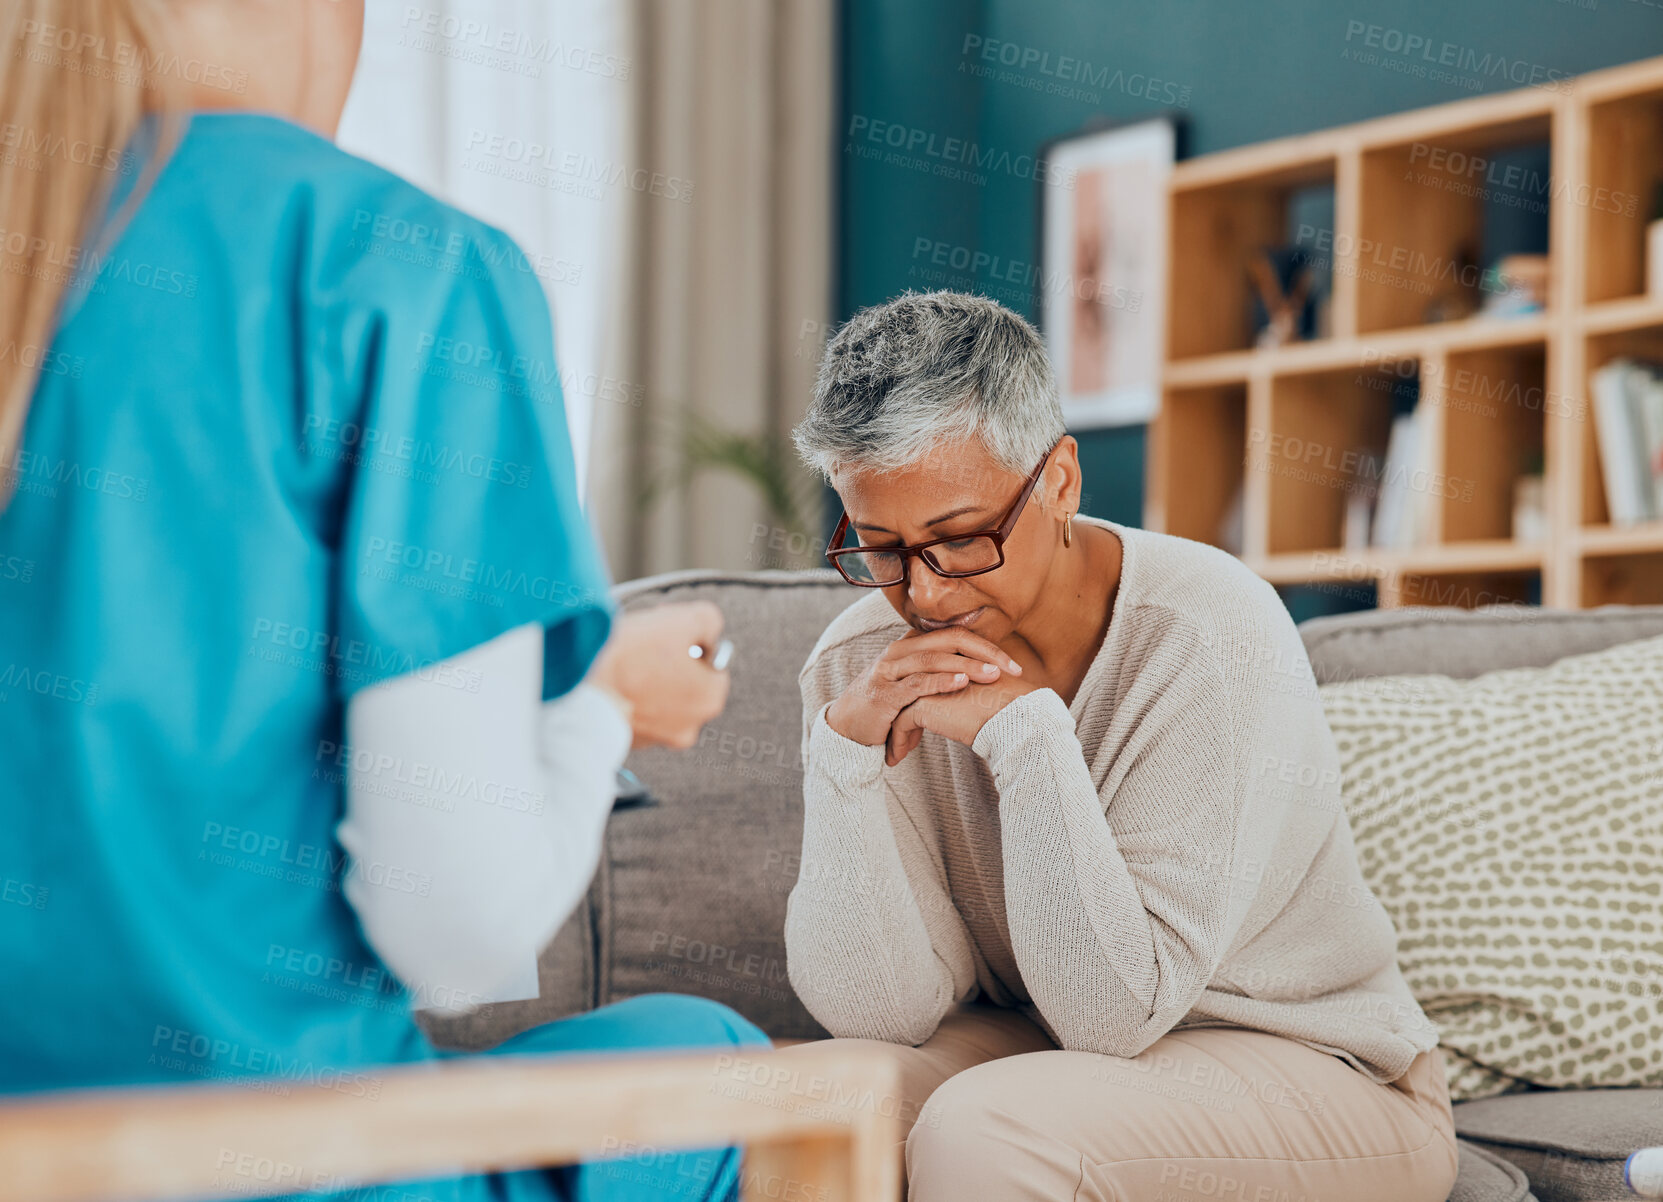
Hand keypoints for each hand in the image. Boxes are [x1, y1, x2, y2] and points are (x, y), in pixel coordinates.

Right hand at [587, 602, 729, 748]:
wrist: (578, 692)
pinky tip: (614, 683)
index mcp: (711, 698)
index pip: (712, 662)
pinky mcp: (629, 742)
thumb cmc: (631, 656)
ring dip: (648, 681)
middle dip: (670, 663)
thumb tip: (708, 630)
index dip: (690, 641)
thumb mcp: (682, 619)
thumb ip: (708, 621)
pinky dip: (629, 698)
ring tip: (625, 664)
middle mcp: (690, 726)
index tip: (666, 634)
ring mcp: (658, 739)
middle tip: (644, 646)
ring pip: (660, 698)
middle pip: (686, 682)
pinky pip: (636, 712)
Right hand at [826, 627, 1022, 748]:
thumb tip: (980, 682)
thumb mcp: (915, 688)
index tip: (1013, 663)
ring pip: (933, 659)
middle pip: (949, 640)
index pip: (954, 635)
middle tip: (1012, 667)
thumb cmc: (887, 708)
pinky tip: (961, 683)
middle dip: (984, 652)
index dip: (985, 645)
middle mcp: (900, 652)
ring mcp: (889, 671)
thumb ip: (940, 678)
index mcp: (911, 646)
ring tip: (993, 674)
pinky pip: (916, 684)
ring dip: (966, 666)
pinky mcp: (884, 693)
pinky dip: (940, 682)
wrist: (848, 729)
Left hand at [887, 673, 1038, 764]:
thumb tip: (967, 704)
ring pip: (900, 706)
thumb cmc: (1012, 707)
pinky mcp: (922, 703)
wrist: (1015, 717)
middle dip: (899, 713)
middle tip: (897, 734)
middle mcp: (937, 666)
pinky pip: (901, 724)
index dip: (918, 698)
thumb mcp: (988, 693)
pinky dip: (897, 741)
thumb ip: (971, 691)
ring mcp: (927, 682)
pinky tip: (897, 757)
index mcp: (954, 659)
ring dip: (895, 730)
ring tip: (897, 749)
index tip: (913, 720)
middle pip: (908, 689)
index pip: (925, 677)